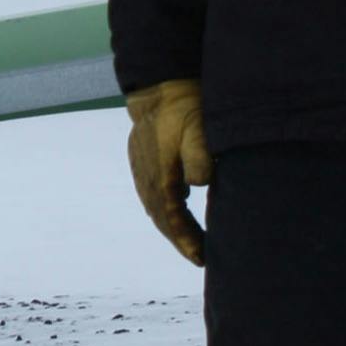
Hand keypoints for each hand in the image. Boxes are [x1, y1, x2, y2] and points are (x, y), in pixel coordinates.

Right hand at [125, 79, 211, 265]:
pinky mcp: (143, 162)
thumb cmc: (183, 108)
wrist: (159, 87)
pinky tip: (178, 212)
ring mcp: (142, 171)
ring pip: (156, 209)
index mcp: (160, 177)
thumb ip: (199, 157)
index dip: (187, 242)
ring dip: (172, 228)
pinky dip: (166, 211)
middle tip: (201, 257)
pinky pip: (153, 196)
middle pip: (162, 220)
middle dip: (180, 241)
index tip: (202, 259)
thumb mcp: (198, 130)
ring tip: (191, 242)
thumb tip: (199, 183)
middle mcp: (147, 179)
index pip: (172, 220)